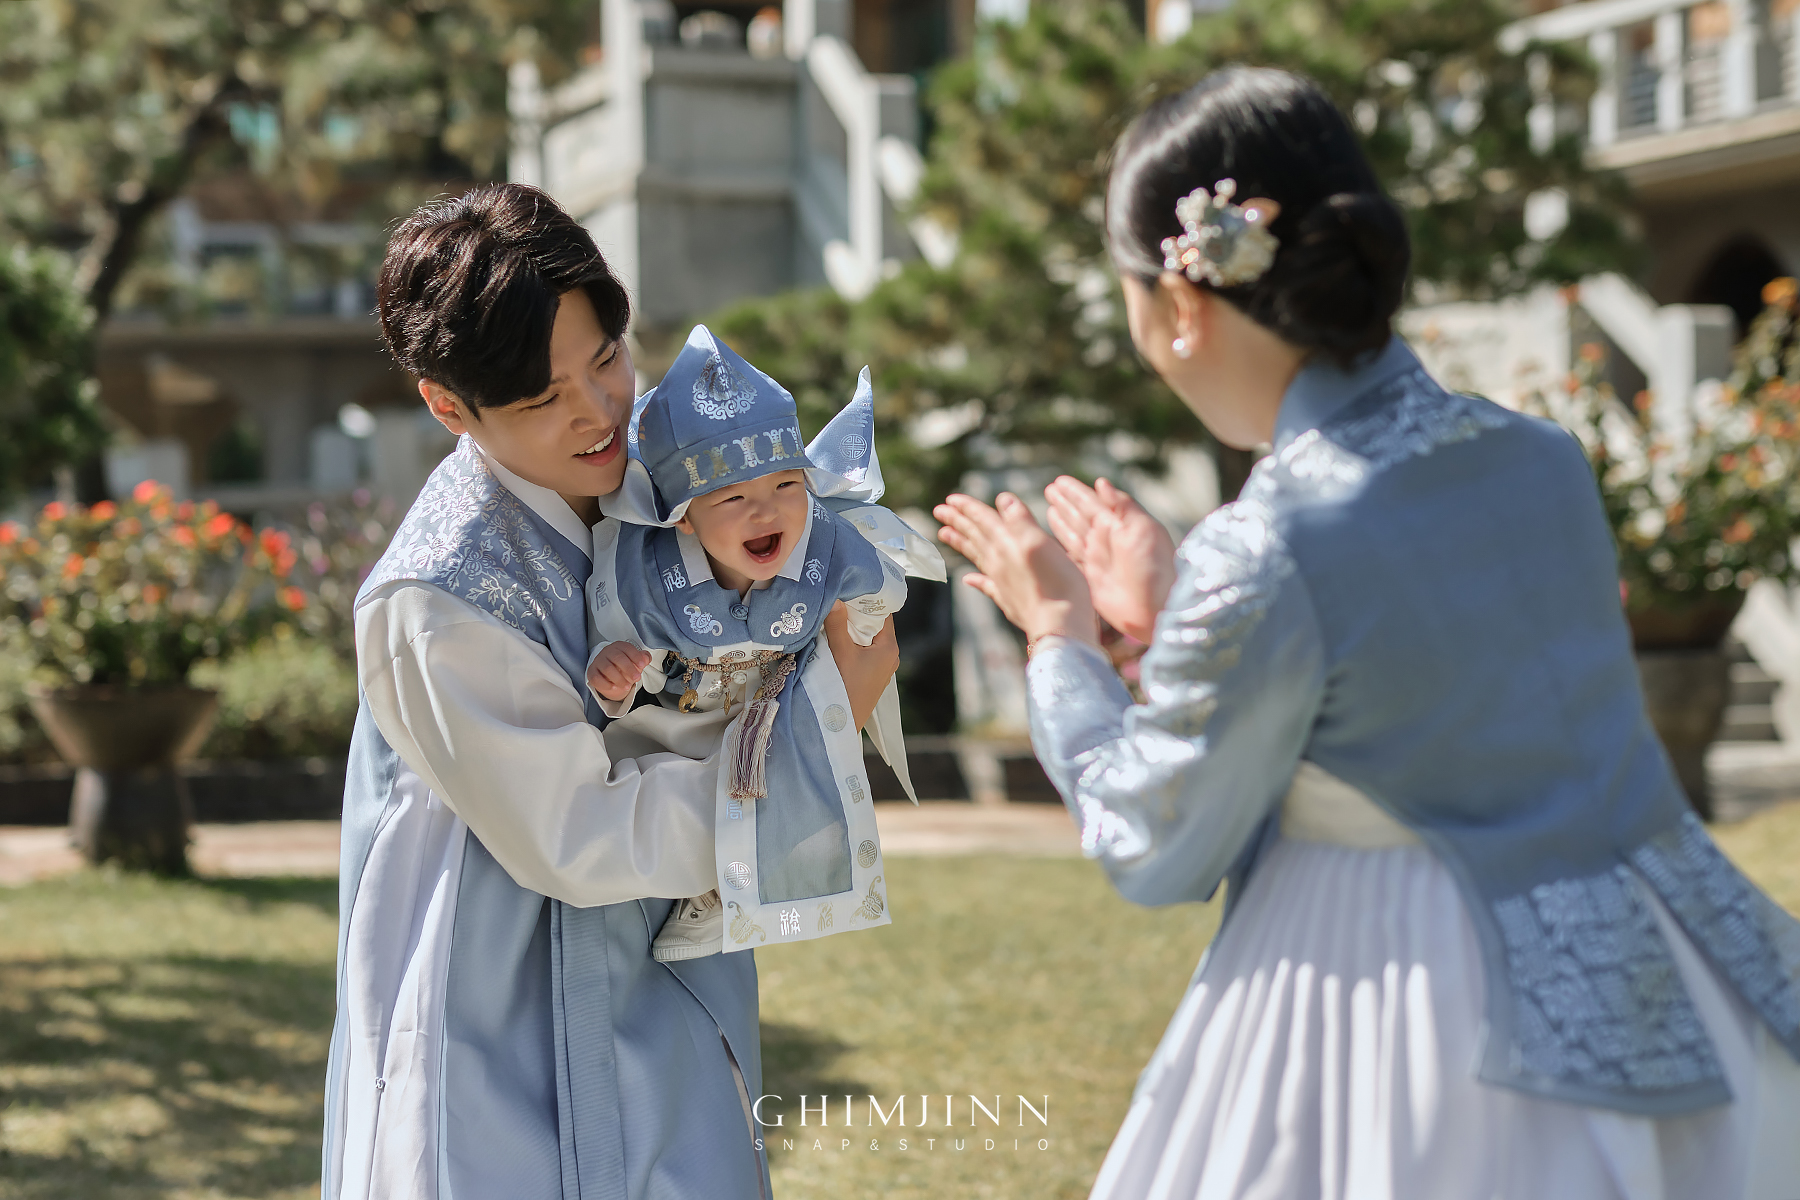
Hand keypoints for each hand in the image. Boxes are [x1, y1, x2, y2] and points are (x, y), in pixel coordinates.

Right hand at [588, 640, 651, 701]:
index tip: (642, 665)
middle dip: (629, 668)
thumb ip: (642, 659)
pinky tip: (614, 688)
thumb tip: (646, 658)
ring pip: (607, 668)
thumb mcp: (634, 661)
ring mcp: (598, 661)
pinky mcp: (592, 672)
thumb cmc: (623, 665)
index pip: (627, 648)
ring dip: (619, 679)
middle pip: (617, 658)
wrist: (609, 674)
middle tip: (637, 678)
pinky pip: (596, 678)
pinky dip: (606, 684)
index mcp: (619, 646)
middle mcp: (607, 652)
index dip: (635, 656)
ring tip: (628, 686)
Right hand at [825, 601, 897, 731]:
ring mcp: (879, 667)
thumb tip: (835, 596)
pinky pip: (861, 650)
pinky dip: (849, 641)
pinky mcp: (869, 676)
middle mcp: (889, 656)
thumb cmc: (844, 689)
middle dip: (855, 612)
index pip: (884, 612)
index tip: (849, 585)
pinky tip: (833, 636)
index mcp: (890, 648)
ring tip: (832, 613)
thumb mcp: (840, 653)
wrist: (838, 726)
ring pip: (865, 637)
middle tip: (836, 597)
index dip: (867, 598)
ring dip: (850, 627)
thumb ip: (838, 624)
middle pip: (873, 624)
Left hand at [932, 492, 1097, 645]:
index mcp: (1008, 544)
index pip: (983, 520)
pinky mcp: (1010, 601)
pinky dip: (976, 579)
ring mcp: (1002, 582)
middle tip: (939, 511)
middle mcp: (1000, 562)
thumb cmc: (1056, 585)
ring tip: (944, 534)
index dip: (968, 508)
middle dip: (958, 521)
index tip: (950, 499)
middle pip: (975, 536)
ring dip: (961, 543)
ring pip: (976, 557)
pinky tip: (968, 578)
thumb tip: (1003, 499)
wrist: (1059, 626)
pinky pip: (986, 585)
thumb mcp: (1040, 544)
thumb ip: (1020, 521)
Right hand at [1045, 476, 1175, 643]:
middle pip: (1080, 516)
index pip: (1091, 502)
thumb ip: (1122, 506)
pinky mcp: (1089, 579)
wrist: (1157, 607)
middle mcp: (1105, 540)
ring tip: (1048, 508)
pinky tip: (1051, 542)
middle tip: (1049, 489)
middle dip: (1065, 503)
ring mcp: (1097, 559)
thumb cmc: (1155, 567)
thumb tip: (1101, 483)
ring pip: (1073, 535)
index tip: (1059, 481)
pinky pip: (1070, 558)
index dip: (1074, 492)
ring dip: (1061, 521)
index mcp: (1117, 525)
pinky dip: (1061, 549)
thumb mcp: (1143, 529)